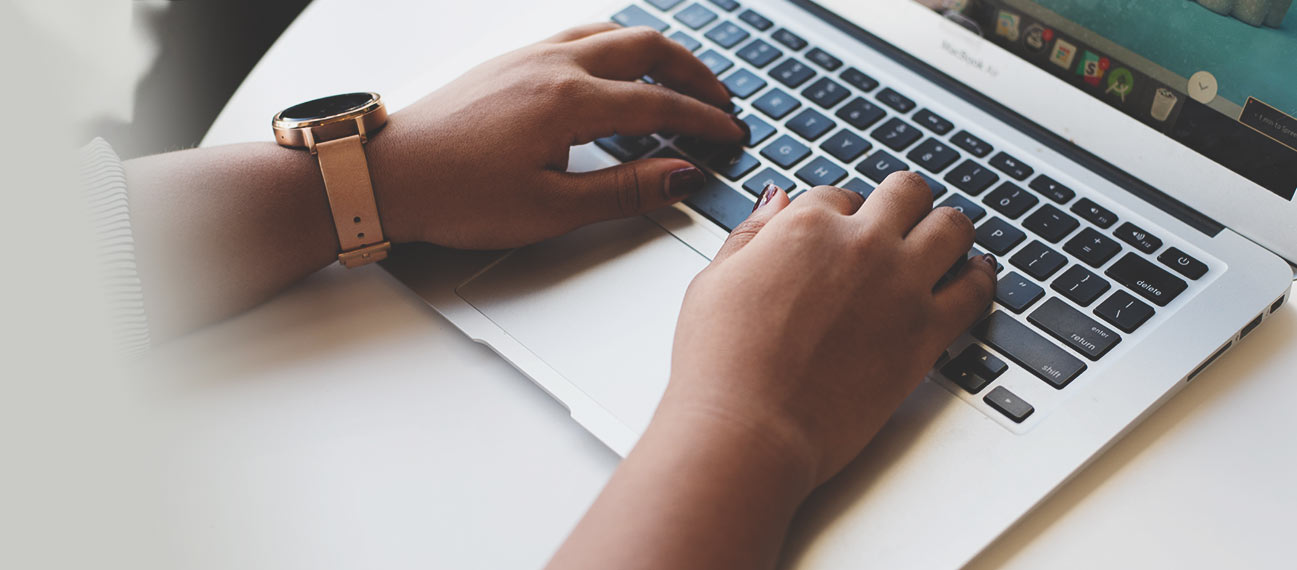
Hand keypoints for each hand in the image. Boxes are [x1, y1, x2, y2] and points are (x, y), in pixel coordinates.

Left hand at [366, 23, 746, 248]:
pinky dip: (614, 47)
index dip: (703, 122)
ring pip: (611, 32)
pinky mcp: (509, 61)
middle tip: (721, 101)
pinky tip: (615, 70)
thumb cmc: (454, 195)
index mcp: (568, 102)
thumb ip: (624, 191)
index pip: (659, 105)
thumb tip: (680, 176)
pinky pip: (578, 36)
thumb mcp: (549, 210)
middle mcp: (552, 65)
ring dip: (655, 53)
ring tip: (679, 80)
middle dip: (693, 73)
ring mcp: (528, 56)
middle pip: (645, 49)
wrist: (384, 174)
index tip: (730, 136)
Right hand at [661, 174, 997, 484]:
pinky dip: (982, 277)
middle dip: (902, 203)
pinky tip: (976, 276)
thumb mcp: (715, 281)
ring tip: (945, 240)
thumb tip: (776, 200)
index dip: (841, 214)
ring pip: (953, 227)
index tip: (840, 233)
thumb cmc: (720, 365)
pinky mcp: (927, 333)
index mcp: (806, 227)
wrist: (749, 428)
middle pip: (906, 193)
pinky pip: (977, 289)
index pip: (840, 196)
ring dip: (948, 229)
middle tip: (902, 219)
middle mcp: (861, 245)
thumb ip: (751, 234)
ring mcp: (901, 286)